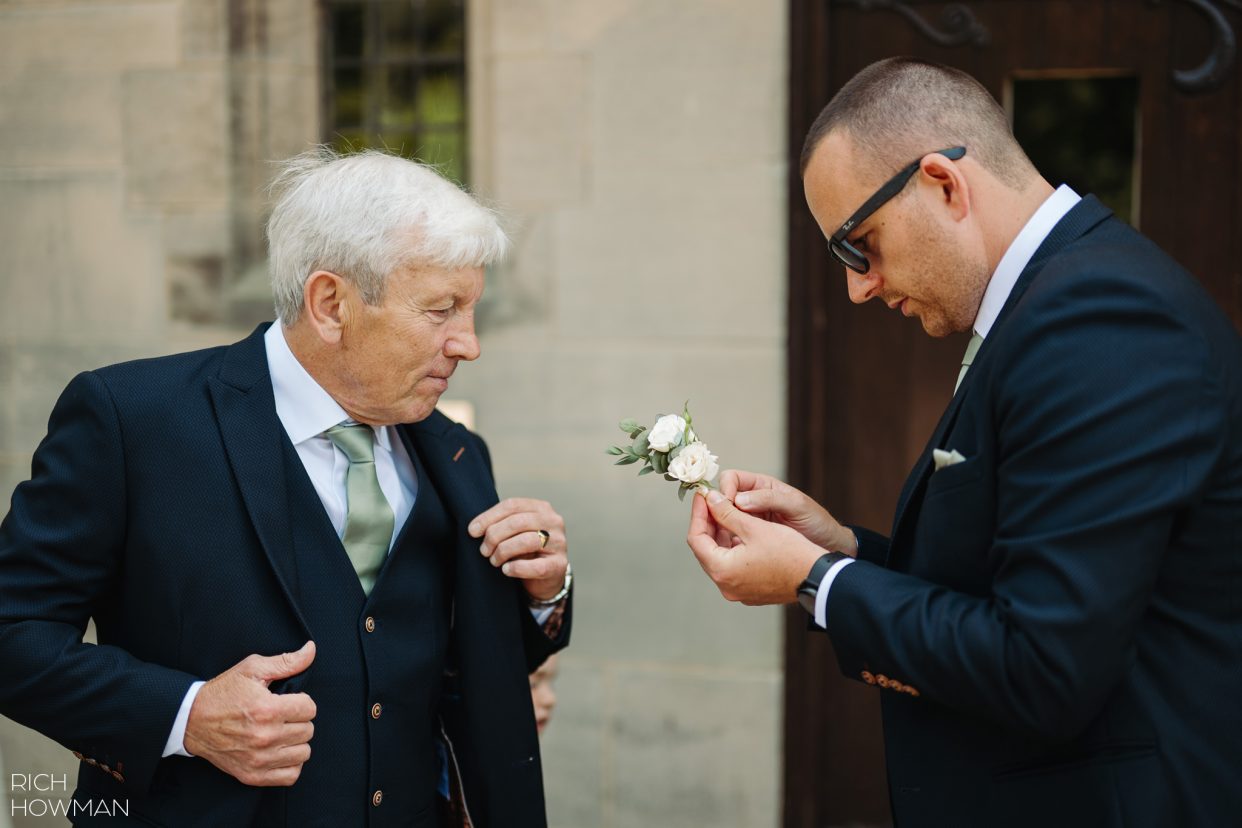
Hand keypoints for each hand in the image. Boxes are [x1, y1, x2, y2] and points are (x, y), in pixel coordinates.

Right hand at [184, 641, 316, 786]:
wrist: (191, 720)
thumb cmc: (223, 692)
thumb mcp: (252, 668)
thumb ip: (286, 661)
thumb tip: (311, 650)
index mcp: (267, 709)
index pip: (310, 709)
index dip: (301, 701)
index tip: (288, 701)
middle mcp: (265, 737)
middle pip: (308, 731)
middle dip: (298, 720)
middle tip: (282, 716)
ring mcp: (259, 759)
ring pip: (303, 753)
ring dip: (296, 742)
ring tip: (281, 732)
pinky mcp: (252, 775)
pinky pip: (290, 776)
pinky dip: (290, 764)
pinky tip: (280, 751)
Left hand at [469, 498, 568, 601]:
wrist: (546, 576)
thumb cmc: (526, 550)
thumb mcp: (516, 532)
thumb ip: (501, 524)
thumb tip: (474, 528)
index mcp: (541, 508)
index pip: (512, 505)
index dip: (489, 517)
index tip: (472, 531)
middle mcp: (553, 522)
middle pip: (517, 522)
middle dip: (494, 536)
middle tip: (483, 550)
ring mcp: (559, 543)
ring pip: (526, 541)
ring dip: (503, 551)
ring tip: (494, 560)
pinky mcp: (559, 565)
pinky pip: (535, 566)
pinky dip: (516, 568)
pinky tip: (506, 570)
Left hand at [686, 489, 824, 605]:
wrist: (818, 577)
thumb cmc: (790, 552)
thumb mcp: (754, 527)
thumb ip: (726, 512)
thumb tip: (710, 500)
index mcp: (722, 570)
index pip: (696, 538)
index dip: (698, 514)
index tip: (703, 496)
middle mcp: (726, 586)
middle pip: (706, 550)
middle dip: (709, 524)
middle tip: (714, 502)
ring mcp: (738, 592)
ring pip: (720, 558)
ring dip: (722, 535)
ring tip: (727, 513)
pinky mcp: (751, 592)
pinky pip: (734, 567)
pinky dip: (734, 549)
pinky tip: (741, 532)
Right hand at [720, 469, 856, 554]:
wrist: (829, 547)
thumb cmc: (817, 522)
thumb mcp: (796, 505)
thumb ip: (768, 499)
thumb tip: (737, 499)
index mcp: (761, 487)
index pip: (731, 480)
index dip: (724, 490)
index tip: (726, 505)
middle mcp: (751, 502)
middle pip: (722, 501)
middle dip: (718, 511)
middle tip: (720, 524)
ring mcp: (750, 522)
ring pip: (723, 521)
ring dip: (720, 528)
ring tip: (724, 540)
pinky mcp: (750, 541)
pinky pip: (731, 539)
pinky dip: (727, 544)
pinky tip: (732, 552)